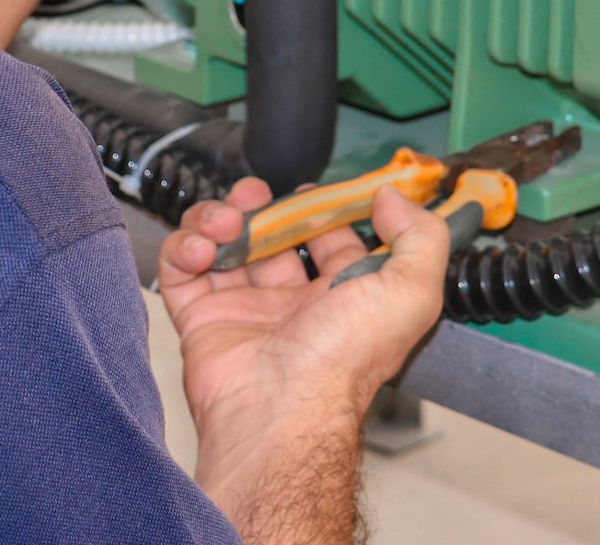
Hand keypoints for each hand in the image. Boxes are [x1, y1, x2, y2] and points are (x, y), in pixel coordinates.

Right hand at [157, 177, 448, 520]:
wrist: (280, 409)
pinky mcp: (201, 320)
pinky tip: (200, 247)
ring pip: (223, 245)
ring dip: (218, 217)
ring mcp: (243, 311)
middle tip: (255, 197)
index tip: (312, 190)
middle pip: (271, 237)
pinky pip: (181, 271)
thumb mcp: (412, 291)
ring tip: (225, 223)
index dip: (323, 210)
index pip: (332, 241)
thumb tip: (391, 197)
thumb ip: (418, 236)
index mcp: (342, 298)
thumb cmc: (346, 359)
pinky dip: (182, 247)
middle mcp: (292, 305)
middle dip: (261, 206)